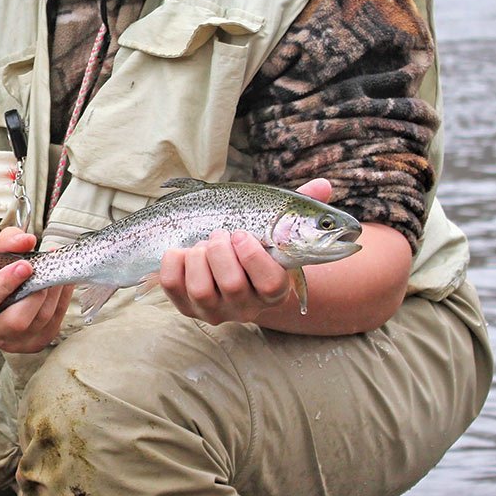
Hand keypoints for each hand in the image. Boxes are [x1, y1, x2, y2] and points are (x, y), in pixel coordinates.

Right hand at [0, 226, 72, 352]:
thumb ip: (6, 242)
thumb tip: (27, 240)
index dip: (4, 284)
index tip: (25, 265)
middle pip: (15, 321)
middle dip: (35, 294)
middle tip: (46, 269)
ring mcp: (9, 343)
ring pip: (38, 324)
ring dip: (53, 295)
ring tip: (57, 270)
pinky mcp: (30, 345)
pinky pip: (52, 327)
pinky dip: (61, 303)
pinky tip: (62, 284)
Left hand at [159, 179, 331, 324]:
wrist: (226, 268)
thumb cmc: (256, 244)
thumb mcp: (279, 228)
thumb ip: (302, 208)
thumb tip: (324, 186)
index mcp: (274, 289)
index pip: (271, 284)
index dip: (253, 256)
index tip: (241, 234)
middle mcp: (245, 307)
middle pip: (233, 286)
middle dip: (221, 251)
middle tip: (220, 234)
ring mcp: (213, 310)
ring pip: (201, 290)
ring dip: (198, 257)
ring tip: (202, 243)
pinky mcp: (184, 306)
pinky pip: (172, 285)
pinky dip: (173, 261)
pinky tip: (182, 251)